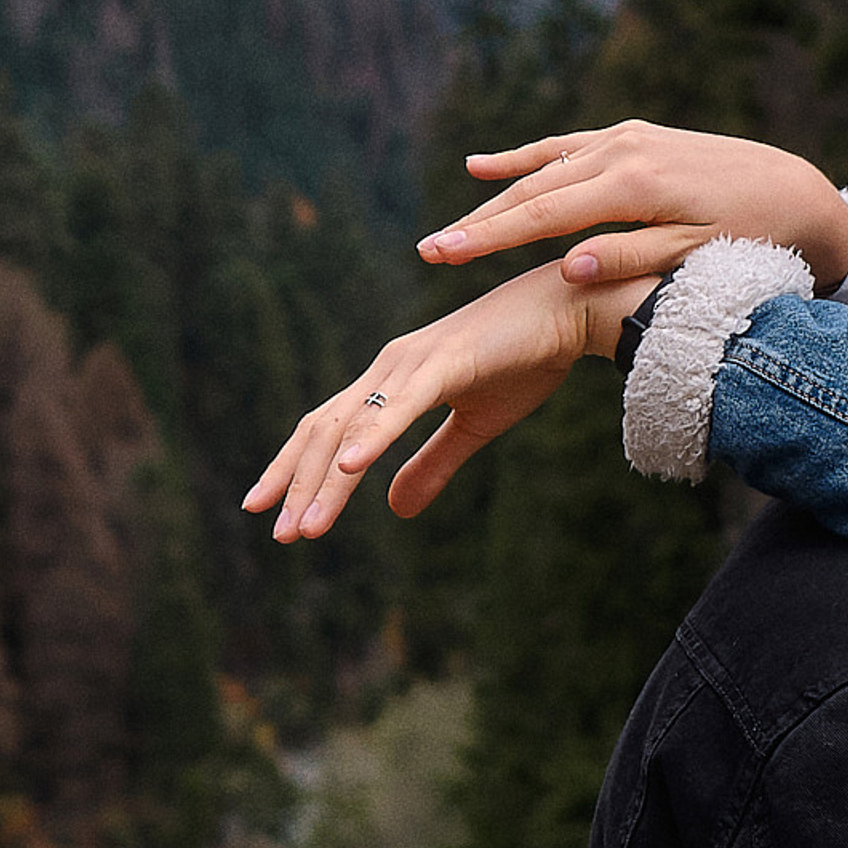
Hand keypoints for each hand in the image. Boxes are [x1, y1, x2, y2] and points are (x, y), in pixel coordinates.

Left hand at [244, 261, 649, 541]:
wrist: (573, 310)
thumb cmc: (527, 359)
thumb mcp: (475, 427)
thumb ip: (432, 465)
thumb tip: (394, 510)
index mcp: (393, 382)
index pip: (328, 430)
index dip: (296, 471)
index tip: (275, 516)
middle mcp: (390, 368)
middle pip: (324, 429)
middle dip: (297, 484)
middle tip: (280, 536)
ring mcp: (413, 362)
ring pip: (353, 426)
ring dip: (324, 480)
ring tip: (303, 527)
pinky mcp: (445, 362)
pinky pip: (400, 405)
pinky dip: (371, 438)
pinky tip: (348, 468)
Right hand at [416, 120, 847, 290]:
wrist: (795, 192)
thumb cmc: (752, 237)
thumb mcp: (696, 257)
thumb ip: (630, 258)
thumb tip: (567, 267)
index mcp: (636, 186)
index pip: (544, 216)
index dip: (487, 238)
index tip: (440, 256)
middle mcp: (622, 151)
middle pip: (532, 191)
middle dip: (477, 223)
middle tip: (427, 252)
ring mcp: (624, 138)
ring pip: (543, 170)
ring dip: (493, 199)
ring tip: (449, 231)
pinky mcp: (630, 136)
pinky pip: (564, 148)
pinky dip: (523, 158)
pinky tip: (480, 166)